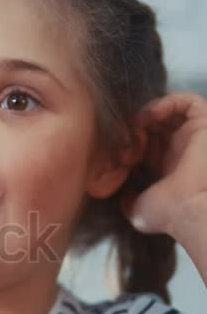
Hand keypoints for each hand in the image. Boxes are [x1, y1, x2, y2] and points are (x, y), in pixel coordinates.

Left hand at [126, 93, 206, 253]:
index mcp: (167, 166)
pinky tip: (149, 116)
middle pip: (156, 124)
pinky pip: (187, 101)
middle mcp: (181, 149)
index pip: (147, 142)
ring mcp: (193, 136)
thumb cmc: (167, 212)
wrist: (188, 206)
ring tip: (135, 124)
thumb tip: (121, 195)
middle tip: (123, 134)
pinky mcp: (204, 124)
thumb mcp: (138, 210)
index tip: (115, 146)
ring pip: (169, 111)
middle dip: (137, 124)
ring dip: (148, 112)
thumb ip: (127, 200)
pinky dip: (166, 103)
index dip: (130, 138)